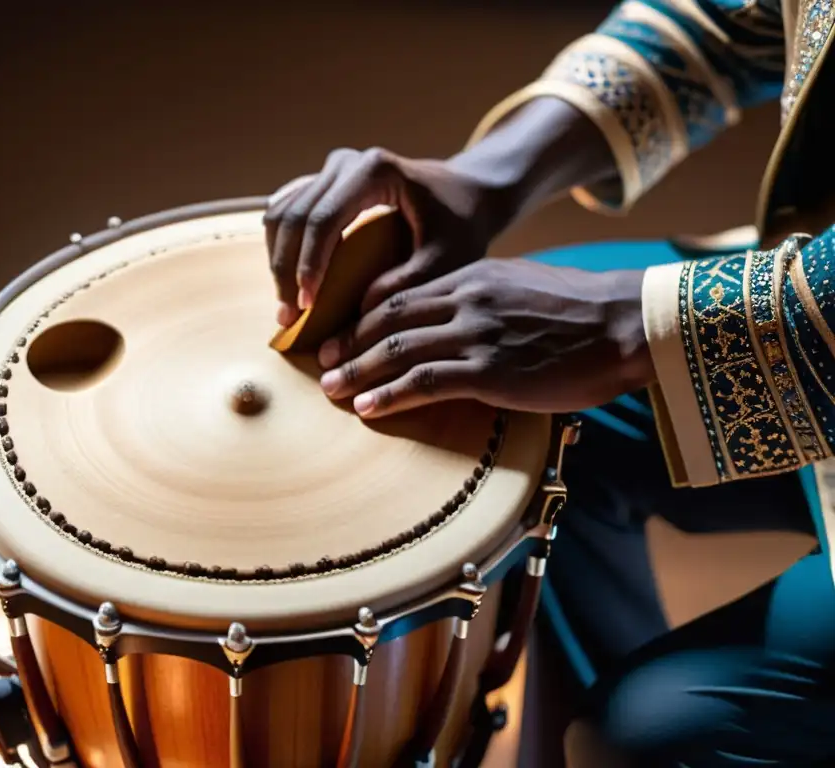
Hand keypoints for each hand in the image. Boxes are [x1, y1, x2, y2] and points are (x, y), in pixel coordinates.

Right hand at [264, 147, 517, 325]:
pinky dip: (281, 249)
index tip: (307, 308)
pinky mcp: (323, 182)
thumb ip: (407, 282)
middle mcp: (345, 162)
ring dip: (278, 261)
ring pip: (281, 213)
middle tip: (288, 317)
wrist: (467, 193)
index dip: (309, 265)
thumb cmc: (461, 225)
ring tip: (287, 307)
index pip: (325, 219)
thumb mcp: (446, 259)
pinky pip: (285, 212)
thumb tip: (358, 310)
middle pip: (295, 216)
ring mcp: (330, 170)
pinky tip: (290, 284)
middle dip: (286, 270)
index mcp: (374, 171)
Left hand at [315, 258, 653, 415]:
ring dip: (358, 371)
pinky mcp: (492, 370)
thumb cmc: (581, 310)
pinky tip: (368, 406)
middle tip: (322, 363)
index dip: (362, 316)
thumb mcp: (523, 287)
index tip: (342, 334)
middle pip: (388, 319)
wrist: (627, 323)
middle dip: (349, 343)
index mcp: (472, 276)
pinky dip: (390, 395)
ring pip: (398, 349)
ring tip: (331, 390)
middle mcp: (467, 300)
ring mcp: (477, 334)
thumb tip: (455, 318)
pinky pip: (426, 381)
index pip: (399, 293)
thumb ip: (482, 298)